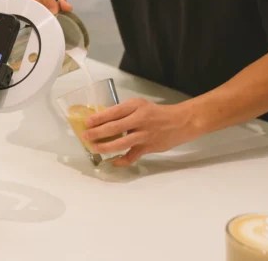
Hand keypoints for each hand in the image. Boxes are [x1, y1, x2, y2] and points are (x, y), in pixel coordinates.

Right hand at [18, 0, 72, 13]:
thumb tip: (67, 8)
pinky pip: (23, 4)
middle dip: (43, 8)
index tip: (55, 12)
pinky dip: (31, 10)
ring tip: (45, 15)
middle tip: (51, 15)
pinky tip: (37, 13)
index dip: (49, 2)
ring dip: (37, 10)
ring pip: (28, 1)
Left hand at [82, 98, 198, 166]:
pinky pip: (132, 156)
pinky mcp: (149, 147)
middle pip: (114, 128)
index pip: (113, 112)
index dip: (98, 118)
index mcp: (136, 106)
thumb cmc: (156, 113)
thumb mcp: (140, 106)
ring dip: (105, 147)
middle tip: (86, 136)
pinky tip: (113, 161)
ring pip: (121, 143)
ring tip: (95, 148)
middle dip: (97, 133)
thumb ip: (124, 113)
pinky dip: (122, 160)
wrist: (181, 121)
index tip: (87, 122)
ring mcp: (144, 135)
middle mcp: (140, 120)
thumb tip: (102, 121)